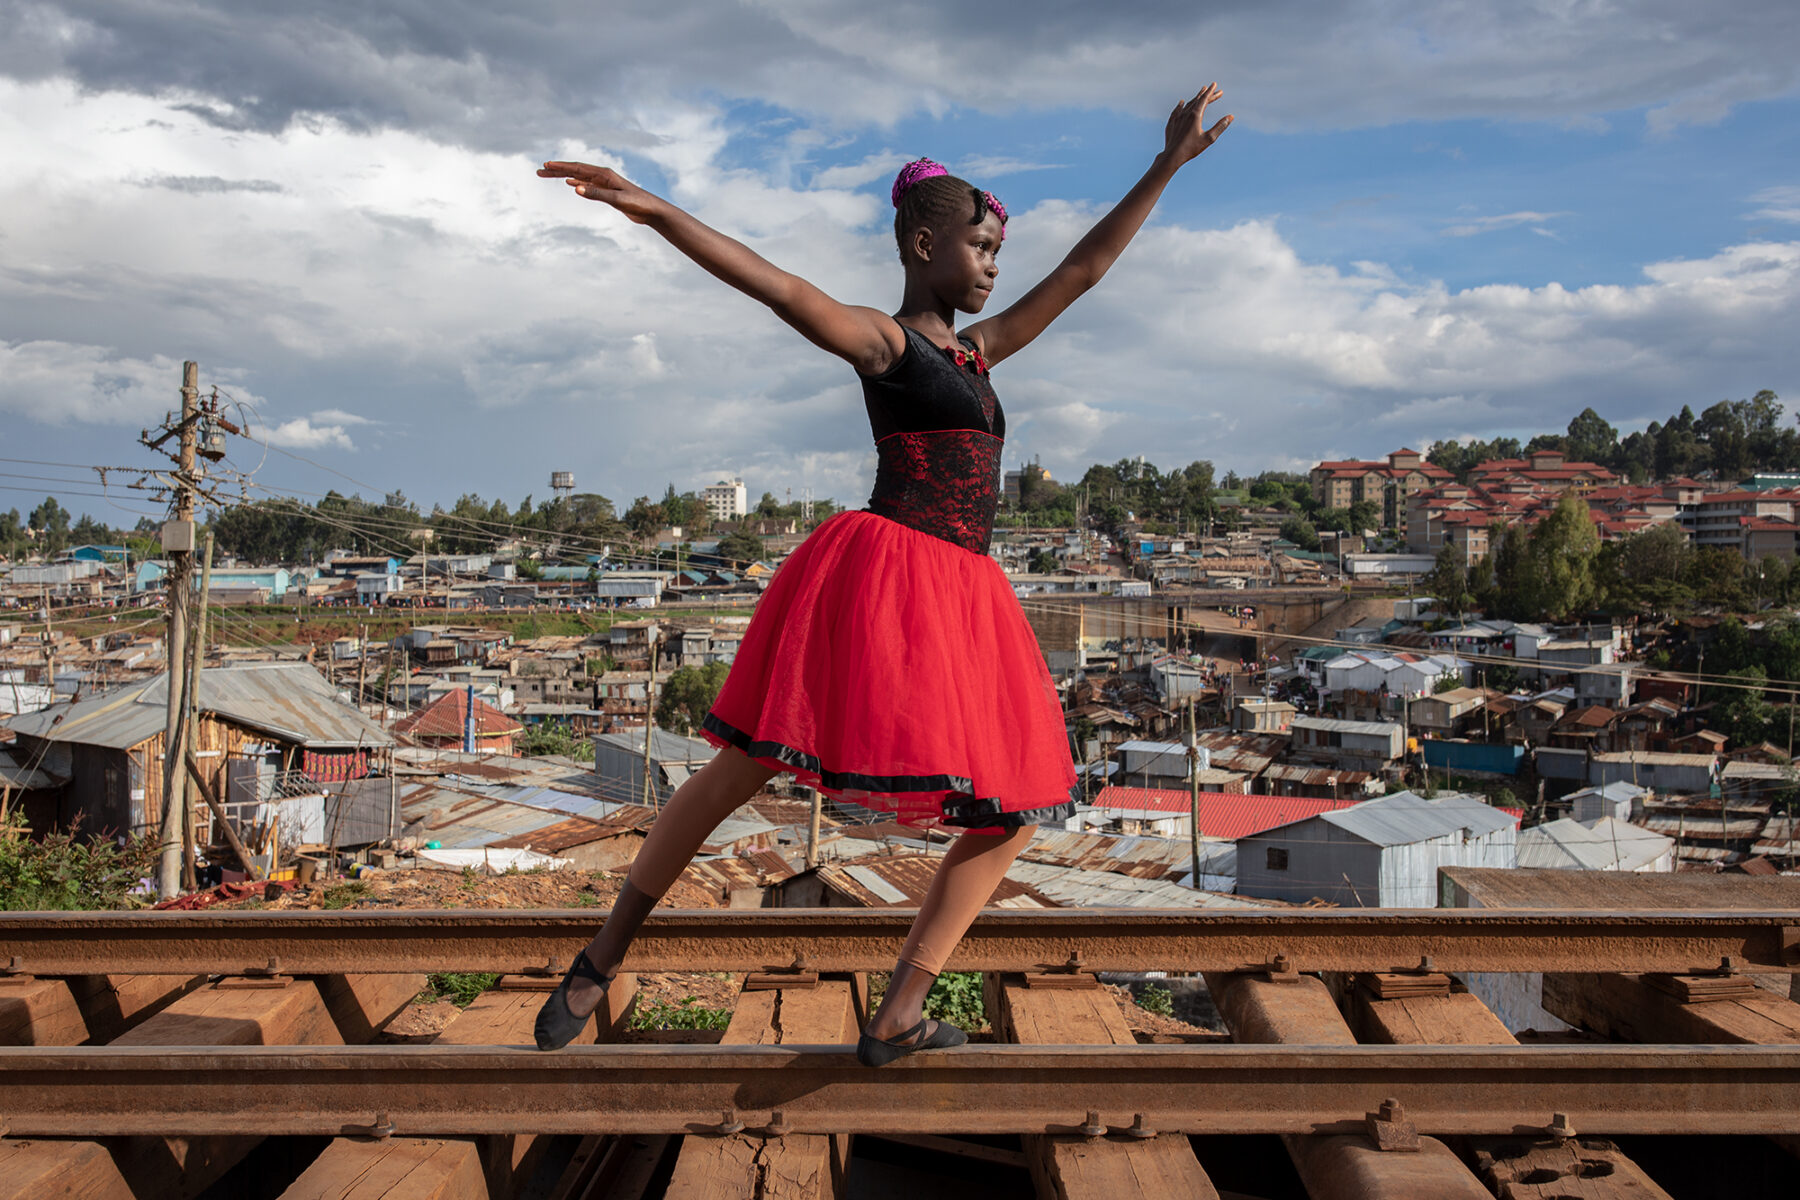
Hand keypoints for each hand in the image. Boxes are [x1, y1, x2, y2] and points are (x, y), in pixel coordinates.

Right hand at [536, 161, 665, 223]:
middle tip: (539, 171)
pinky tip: (571, 184)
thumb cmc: (638, 203)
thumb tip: (574, 188)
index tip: (545, 166)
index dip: (560, 167)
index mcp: (604, 174)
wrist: (653, 210)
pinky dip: (578, 182)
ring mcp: (605, 183)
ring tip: (549, 175)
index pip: (577, 168)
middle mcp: (603, 175)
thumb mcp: (616, 200)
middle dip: (557, 170)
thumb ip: (596, 193)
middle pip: (575, 170)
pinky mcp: (608, 191)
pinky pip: (588, 184)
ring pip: (580, 176)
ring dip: (564, 176)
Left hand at [1163, 83, 1231, 166]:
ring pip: (1188, 104)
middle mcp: (1186, 113)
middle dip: (1206, 94)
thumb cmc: (1191, 148)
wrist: (1172, 155)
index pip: (1205, 99)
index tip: (1215, 85)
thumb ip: (1220, 126)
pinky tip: (1182, 103)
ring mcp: (1177, 117)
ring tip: (1200, 93)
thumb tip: (1231, 117)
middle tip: (1213, 89)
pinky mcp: (1171, 123)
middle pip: (1197, 100)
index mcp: (1195, 115)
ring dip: (1195, 98)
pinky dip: (1181, 105)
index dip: (1211, 92)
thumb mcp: (1209, 138)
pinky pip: (1177, 110)